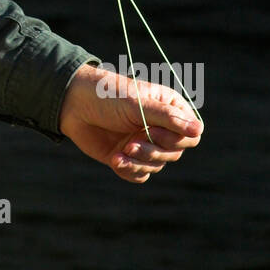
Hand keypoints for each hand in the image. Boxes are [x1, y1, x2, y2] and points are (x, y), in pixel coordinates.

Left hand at [58, 63, 202, 183]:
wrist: (72, 105)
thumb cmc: (106, 95)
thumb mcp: (137, 104)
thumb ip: (168, 118)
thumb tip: (198, 130)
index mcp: (168, 109)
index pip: (191, 134)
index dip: (177, 138)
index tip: (153, 131)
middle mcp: (160, 127)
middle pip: (175, 153)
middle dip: (154, 151)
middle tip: (131, 143)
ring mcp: (144, 143)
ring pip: (157, 165)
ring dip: (140, 162)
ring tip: (121, 152)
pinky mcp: (128, 157)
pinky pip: (140, 174)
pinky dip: (130, 171)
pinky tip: (115, 160)